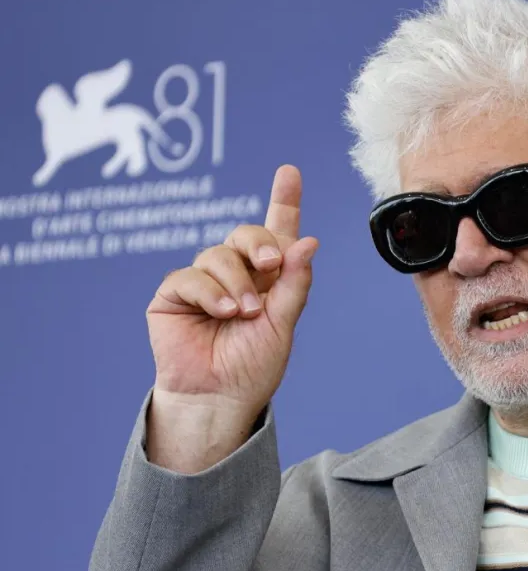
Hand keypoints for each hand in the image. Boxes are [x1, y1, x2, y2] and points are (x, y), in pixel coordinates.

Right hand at [144, 165, 318, 470]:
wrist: (220, 399)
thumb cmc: (254, 366)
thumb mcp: (283, 324)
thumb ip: (295, 283)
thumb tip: (309, 241)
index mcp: (269, 278)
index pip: (277, 233)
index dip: (284, 201)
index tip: (289, 172)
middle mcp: (237, 273)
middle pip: (246, 233)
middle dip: (260, 242)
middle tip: (271, 265)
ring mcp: (204, 282)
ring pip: (218, 253)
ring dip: (236, 281)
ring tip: (243, 313)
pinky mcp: (174, 296)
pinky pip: (189, 276)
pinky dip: (209, 292)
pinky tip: (222, 312)